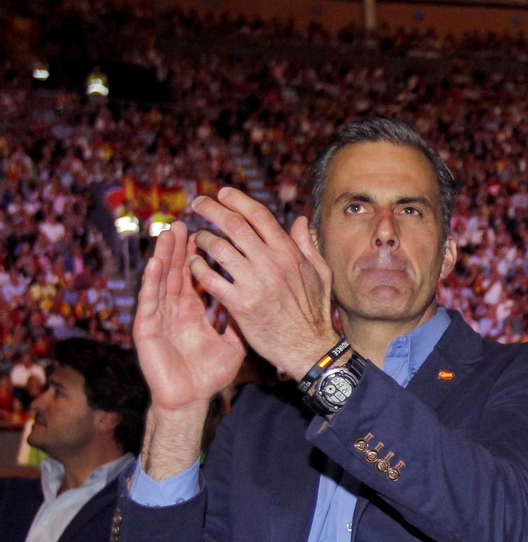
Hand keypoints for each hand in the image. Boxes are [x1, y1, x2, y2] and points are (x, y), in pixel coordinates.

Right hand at [133, 221, 244, 413]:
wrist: (190, 399)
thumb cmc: (209, 374)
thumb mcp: (232, 343)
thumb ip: (239, 318)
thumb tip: (255, 296)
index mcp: (194, 309)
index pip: (196, 275)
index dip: (200, 254)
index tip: (208, 230)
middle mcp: (175, 308)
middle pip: (177, 271)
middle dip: (181, 246)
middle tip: (186, 220)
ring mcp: (160, 317)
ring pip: (162, 280)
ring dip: (165, 255)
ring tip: (169, 232)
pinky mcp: (147, 329)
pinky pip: (150, 302)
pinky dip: (152, 282)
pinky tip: (156, 264)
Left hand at [186, 189, 338, 376]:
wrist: (308, 347)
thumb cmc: (314, 311)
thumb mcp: (319, 274)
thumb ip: (307, 245)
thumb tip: (301, 221)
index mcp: (289, 253)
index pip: (259, 215)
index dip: (237, 199)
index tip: (222, 193)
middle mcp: (271, 263)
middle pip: (233, 224)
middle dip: (210, 209)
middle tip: (197, 204)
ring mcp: (255, 283)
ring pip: (218, 248)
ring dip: (202, 239)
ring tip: (197, 238)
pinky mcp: (240, 304)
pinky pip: (210, 278)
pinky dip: (198, 267)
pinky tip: (194, 264)